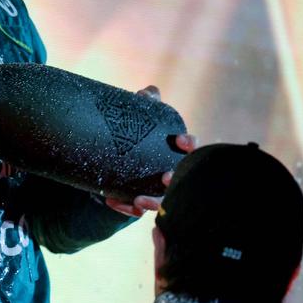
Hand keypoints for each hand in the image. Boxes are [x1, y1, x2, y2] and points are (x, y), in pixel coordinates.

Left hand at [103, 83, 197, 216]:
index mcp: (175, 152)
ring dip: (153, 203)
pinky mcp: (140, 202)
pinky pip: (135, 210)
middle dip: (175, 181)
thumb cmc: (140, 136)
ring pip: (161, 202)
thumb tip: (148, 92)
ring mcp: (157, 190)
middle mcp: (170, 172)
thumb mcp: (141, 118)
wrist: (119, 159)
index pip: (191, 148)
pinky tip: (111, 200)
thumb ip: (146, 103)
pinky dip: (124, 207)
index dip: (190, 145)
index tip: (180, 140)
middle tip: (166, 177)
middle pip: (180, 181)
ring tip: (139, 200)